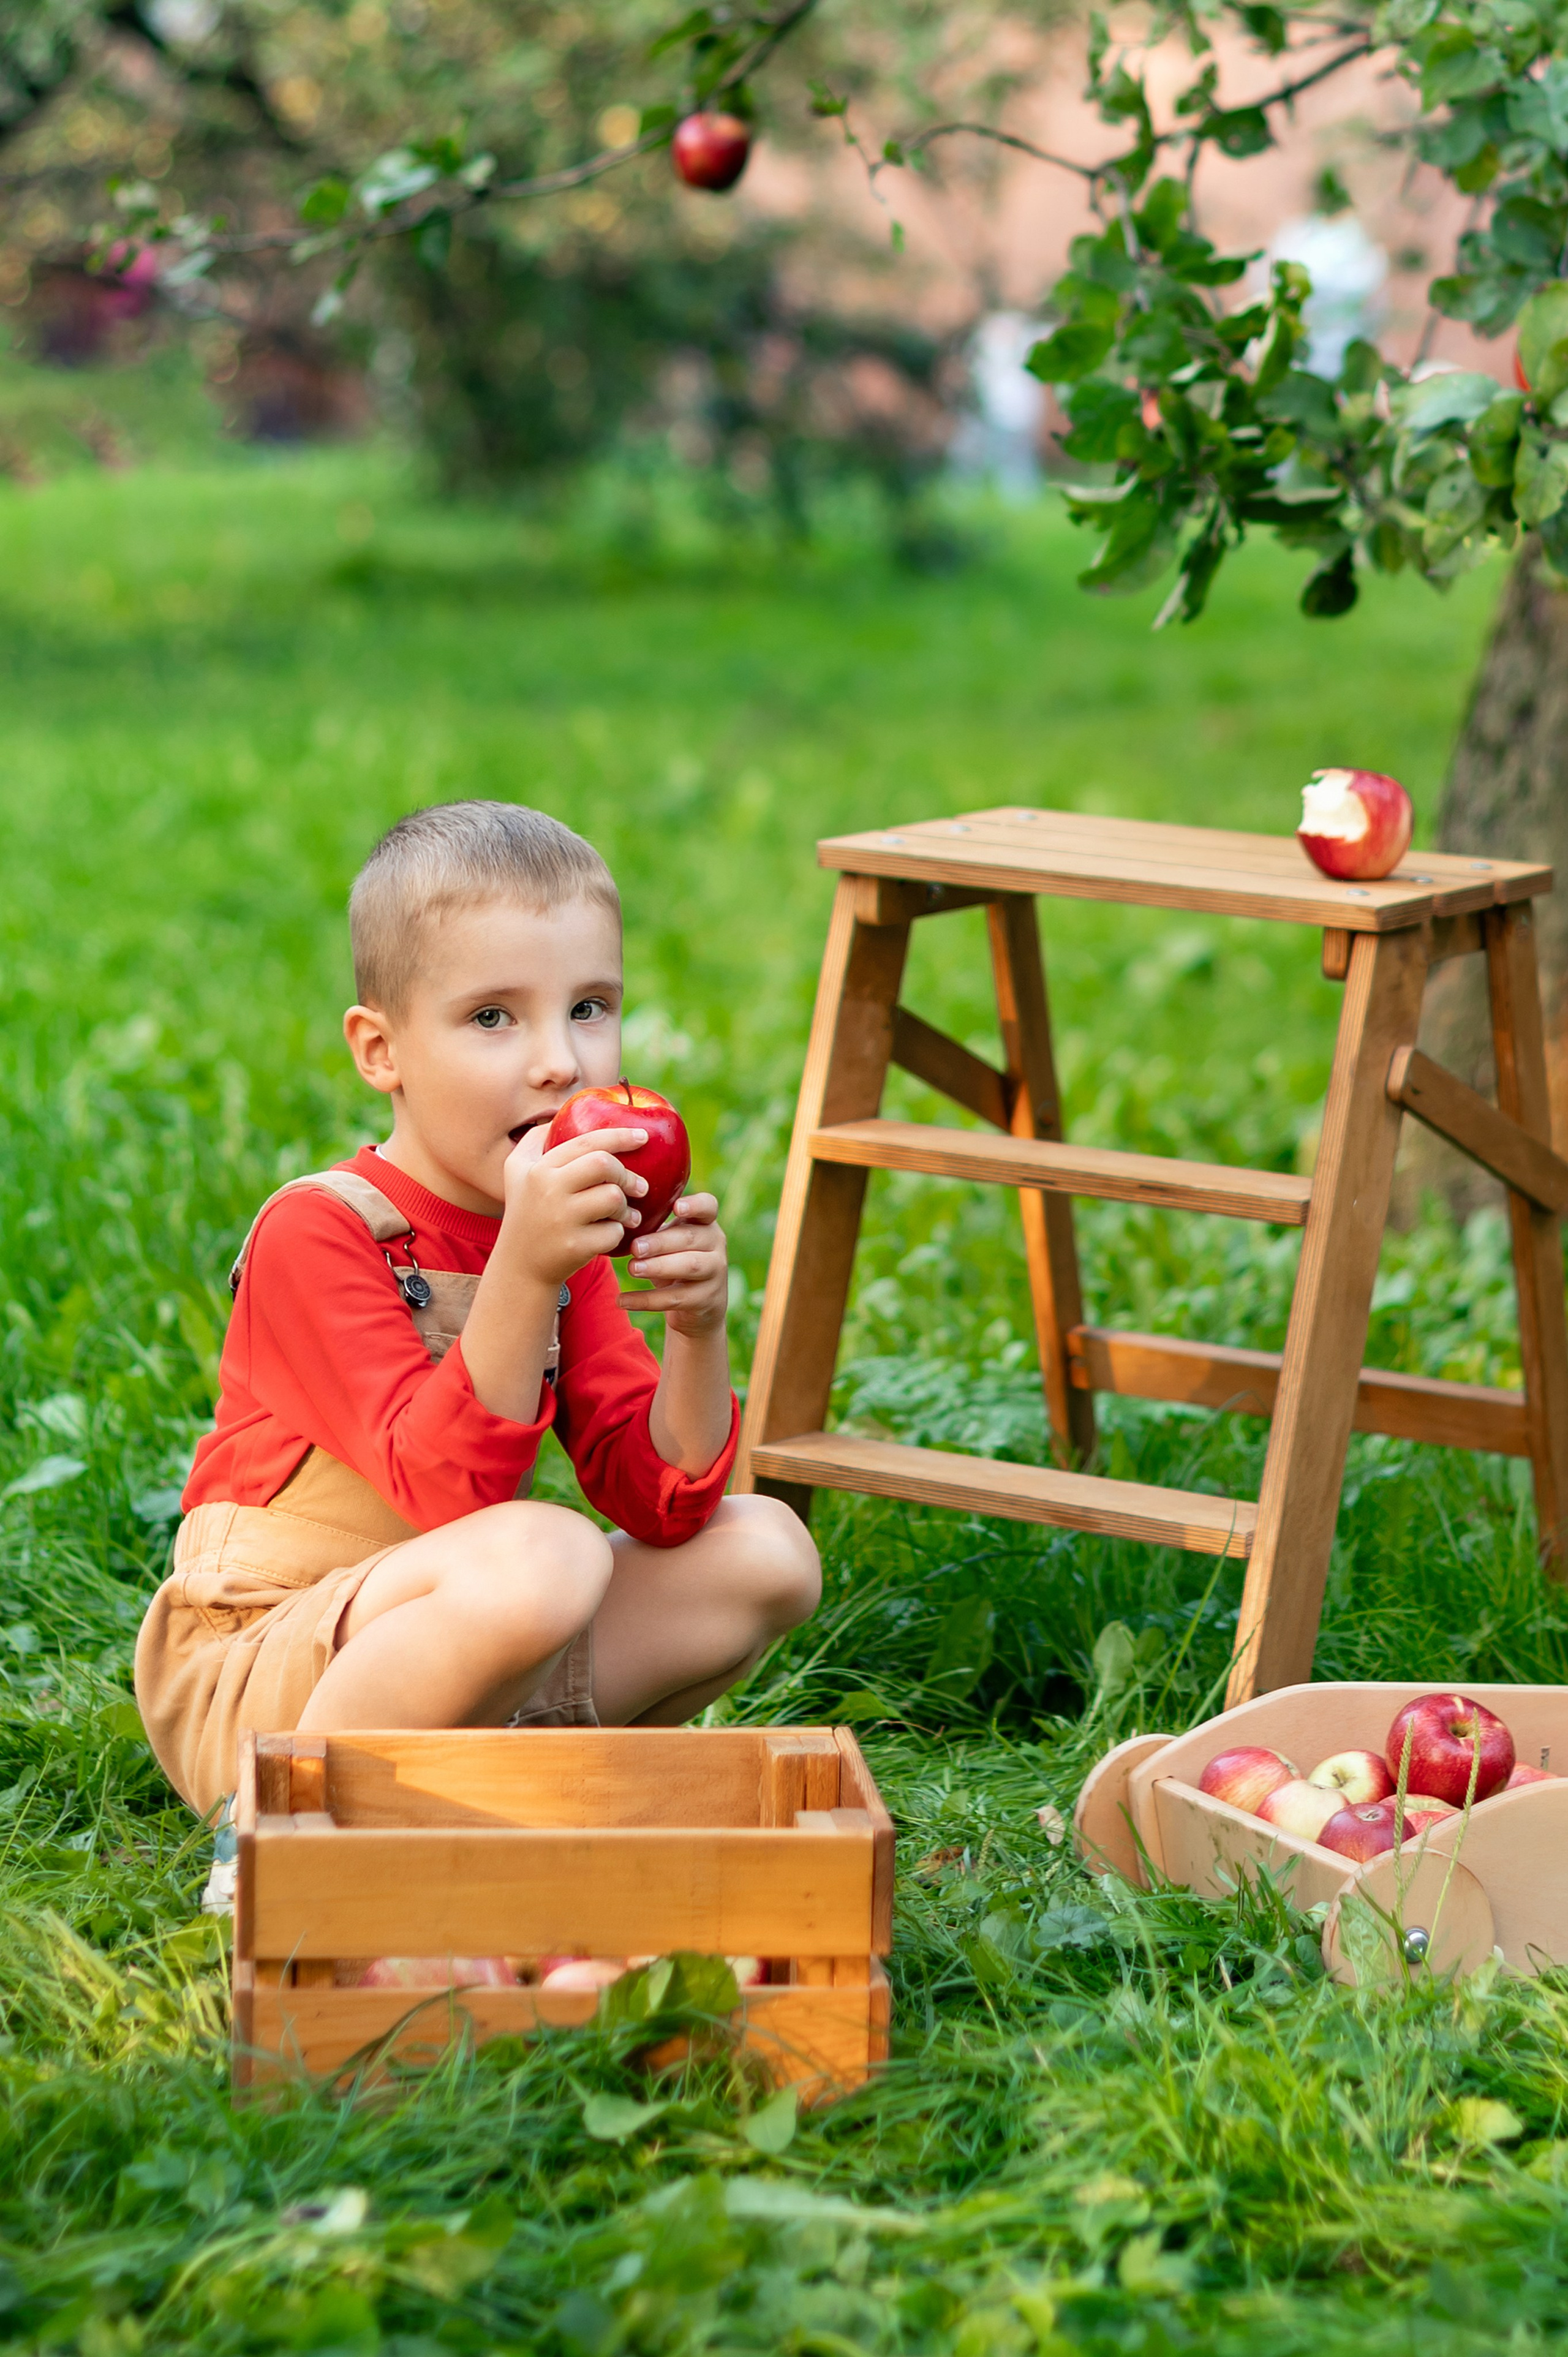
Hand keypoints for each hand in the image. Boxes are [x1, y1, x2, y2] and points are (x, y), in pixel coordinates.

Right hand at [501, 1123, 648, 1286]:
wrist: (520, 1266)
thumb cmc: (525, 1211)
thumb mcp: (516, 1171)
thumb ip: (534, 1139)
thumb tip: (559, 1113)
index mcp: (539, 1169)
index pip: (588, 1143)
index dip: (620, 1136)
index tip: (643, 1137)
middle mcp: (548, 1190)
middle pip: (604, 1165)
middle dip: (627, 1174)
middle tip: (640, 1186)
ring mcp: (562, 1219)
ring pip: (613, 1198)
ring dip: (626, 1208)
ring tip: (625, 1214)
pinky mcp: (576, 1246)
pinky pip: (614, 1232)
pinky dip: (618, 1233)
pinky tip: (609, 1235)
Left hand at [624, 1192, 727, 1335]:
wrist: (697, 1305)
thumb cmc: (676, 1261)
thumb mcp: (670, 1241)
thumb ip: (654, 1227)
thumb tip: (615, 1218)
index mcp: (705, 1223)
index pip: (708, 1206)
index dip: (695, 1205)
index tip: (676, 1207)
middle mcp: (715, 1245)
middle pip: (690, 1238)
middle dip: (661, 1242)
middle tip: (635, 1248)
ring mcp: (715, 1272)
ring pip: (689, 1266)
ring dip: (658, 1267)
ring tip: (632, 1269)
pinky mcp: (707, 1299)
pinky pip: (675, 1298)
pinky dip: (646, 1300)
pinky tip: (623, 1300)